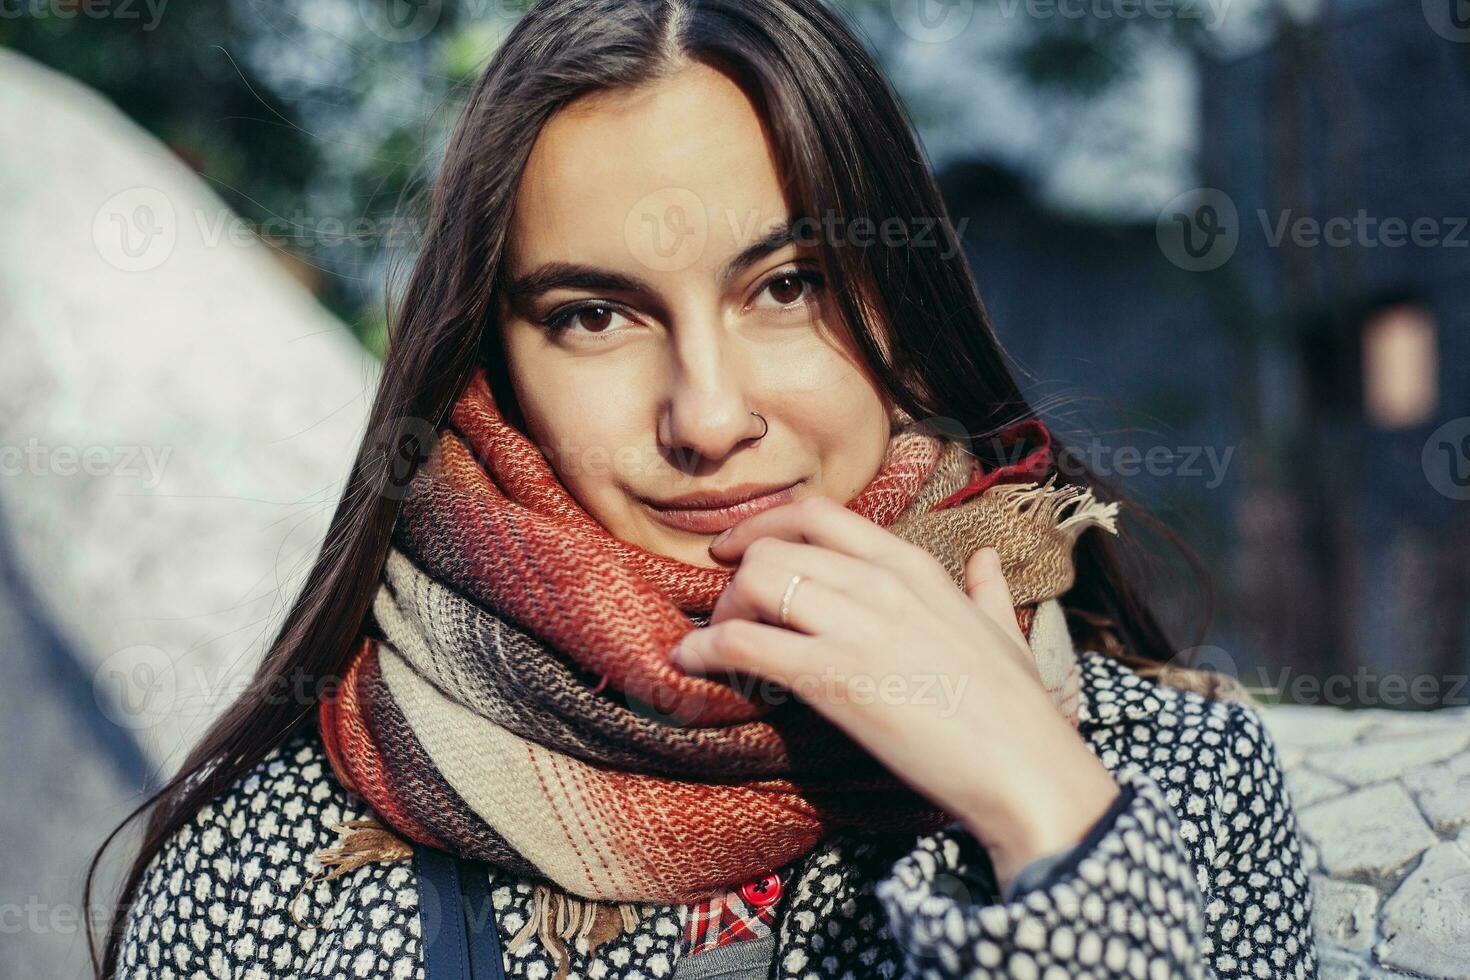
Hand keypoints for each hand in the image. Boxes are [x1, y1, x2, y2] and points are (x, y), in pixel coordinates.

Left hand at [670, 495, 1119, 888]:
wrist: (1028, 770)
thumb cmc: (1018, 710)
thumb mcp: (1006, 632)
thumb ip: (988, 591)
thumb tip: (987, 561)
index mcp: (913, 566)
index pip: (819, 515)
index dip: (764, 525)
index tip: (736, 549)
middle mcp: (880, 582)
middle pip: (775, 548)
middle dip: (737, 580)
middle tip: (730, 618)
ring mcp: (857, 626)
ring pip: (756, 582)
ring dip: (723, 613)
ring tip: (719, 647)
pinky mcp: (835, 678)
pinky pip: (746, 645)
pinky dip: (706, 651)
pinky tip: (690, 665)